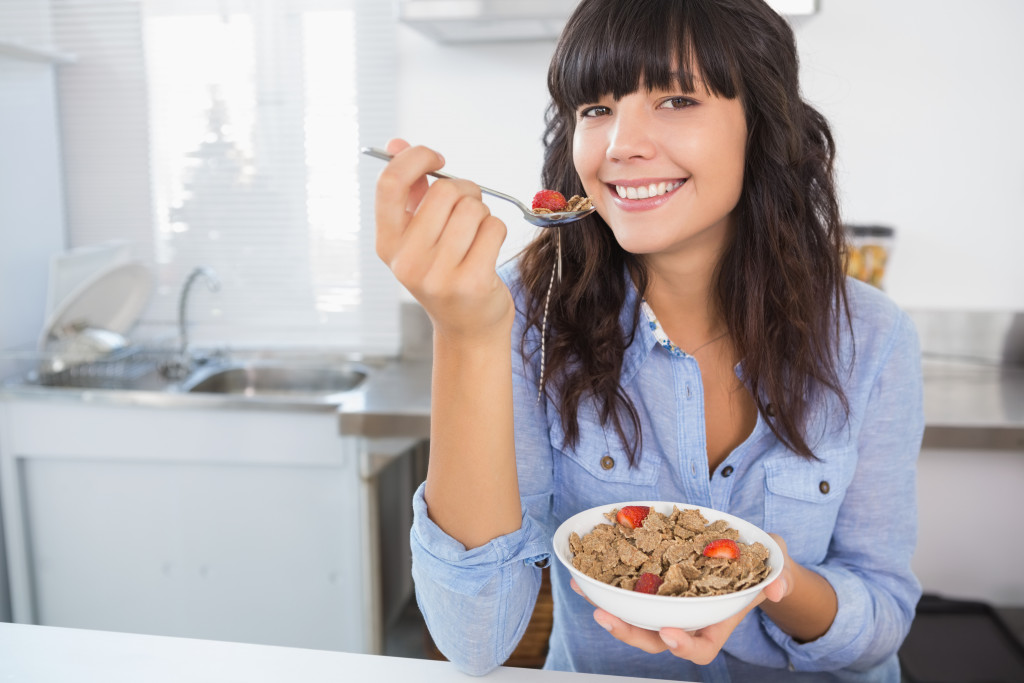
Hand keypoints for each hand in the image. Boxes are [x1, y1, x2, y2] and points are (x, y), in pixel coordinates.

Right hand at [373, 138, 512, 340]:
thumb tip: (396, 144)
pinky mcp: (471, 283)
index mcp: (387, 243)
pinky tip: (488, 249)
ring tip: (476, 233)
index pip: (391, 184)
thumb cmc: (444, 272)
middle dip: (465, 190)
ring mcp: (438, 275)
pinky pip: (493, 228)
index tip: (437, 160)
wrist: (467, 328)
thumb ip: (409, 190)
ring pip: (472, 208)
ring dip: (482, 213)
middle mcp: (407, 261)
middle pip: (444, 191)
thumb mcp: (418, 236)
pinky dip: (496, 230)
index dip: (417, 158)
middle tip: (469, 206)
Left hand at [569, 535, 792, 665]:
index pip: (701, 649)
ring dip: (609, 609)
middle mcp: (688, 618)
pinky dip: (603, 584)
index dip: (683, 646)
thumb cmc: (764, 563)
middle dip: (630, 633)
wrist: (747, 552)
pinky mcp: (651, 585)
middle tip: (607, 618)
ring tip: (586, 594)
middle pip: (655, 639)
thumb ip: (780, 576)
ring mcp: (668, 604)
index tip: (669, 633)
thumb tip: (777, 588)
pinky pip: (624, 591)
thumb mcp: (778, 565)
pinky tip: (582, 574)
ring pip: (635, 618)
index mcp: (717, 623)